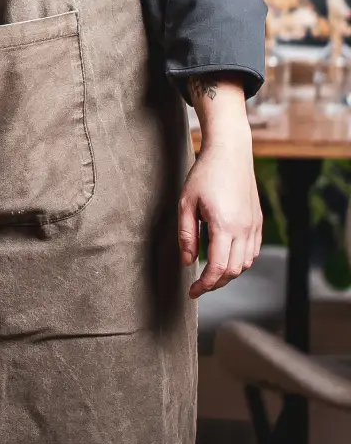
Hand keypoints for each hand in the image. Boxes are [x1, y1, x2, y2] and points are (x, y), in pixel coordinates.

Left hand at [179, 79, 262, 298]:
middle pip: (232, 271)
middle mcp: (243, 229)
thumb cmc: (204, 174)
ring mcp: (253, 225)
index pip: (217, 268)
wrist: (230, 152)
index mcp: (224, 226)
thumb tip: (187, 262)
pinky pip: (252, 251)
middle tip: (198, 286)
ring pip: (245, 264)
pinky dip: (240, 261)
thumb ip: (186, 234)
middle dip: (215, 283)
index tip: (192, 291)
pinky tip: (226, 258)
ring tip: (210, 273)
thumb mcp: (186, 202)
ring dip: (228, 273)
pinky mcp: (258, 220)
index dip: (204, 285)